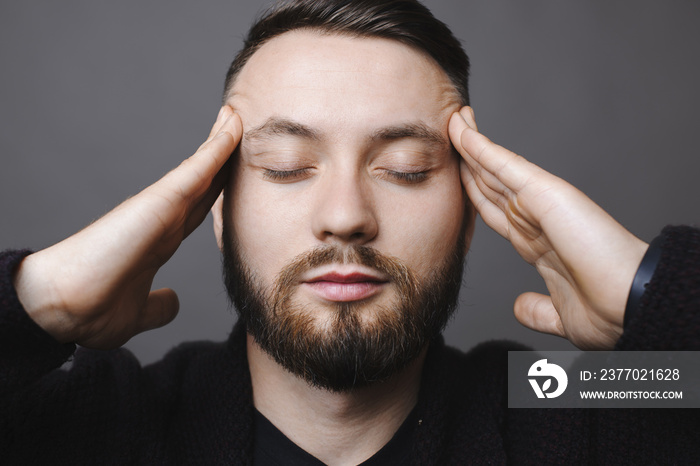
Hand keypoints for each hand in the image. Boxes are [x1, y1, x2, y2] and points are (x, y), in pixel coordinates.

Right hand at [12, 106, 241, 348]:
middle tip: (239, 131)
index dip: (219, 191)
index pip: (199, 209)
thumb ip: (158, 306)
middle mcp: (165, 221)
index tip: (236, 175)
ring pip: (203, 168)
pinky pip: (198, 169)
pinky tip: (234, 127)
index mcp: (161, 242)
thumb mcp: (138, 312)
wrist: (62, 309)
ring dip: (222, 141)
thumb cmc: (91, 311)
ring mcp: (162, 208)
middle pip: (205, 183)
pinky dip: (218, 147)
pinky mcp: (160, 201)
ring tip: (237, 115)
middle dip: (224, 160)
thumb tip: (173, 301)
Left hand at [448, 107, 647, 349]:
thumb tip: (519, 307)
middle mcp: (534, 217)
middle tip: (447, 134)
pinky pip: (503, 164)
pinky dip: (480, 146)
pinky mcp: (545, 193)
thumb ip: (536, 309)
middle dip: (466, 160)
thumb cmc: (609, 312)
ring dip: (469, 142)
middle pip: (489, 182)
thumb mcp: (559, 314)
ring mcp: (539, 202)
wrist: (632, 308)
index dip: (471, 191)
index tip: (453, 177)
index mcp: (535, 242)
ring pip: (492, 166)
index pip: (493, 209)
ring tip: (451, 120)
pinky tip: (461, 130)